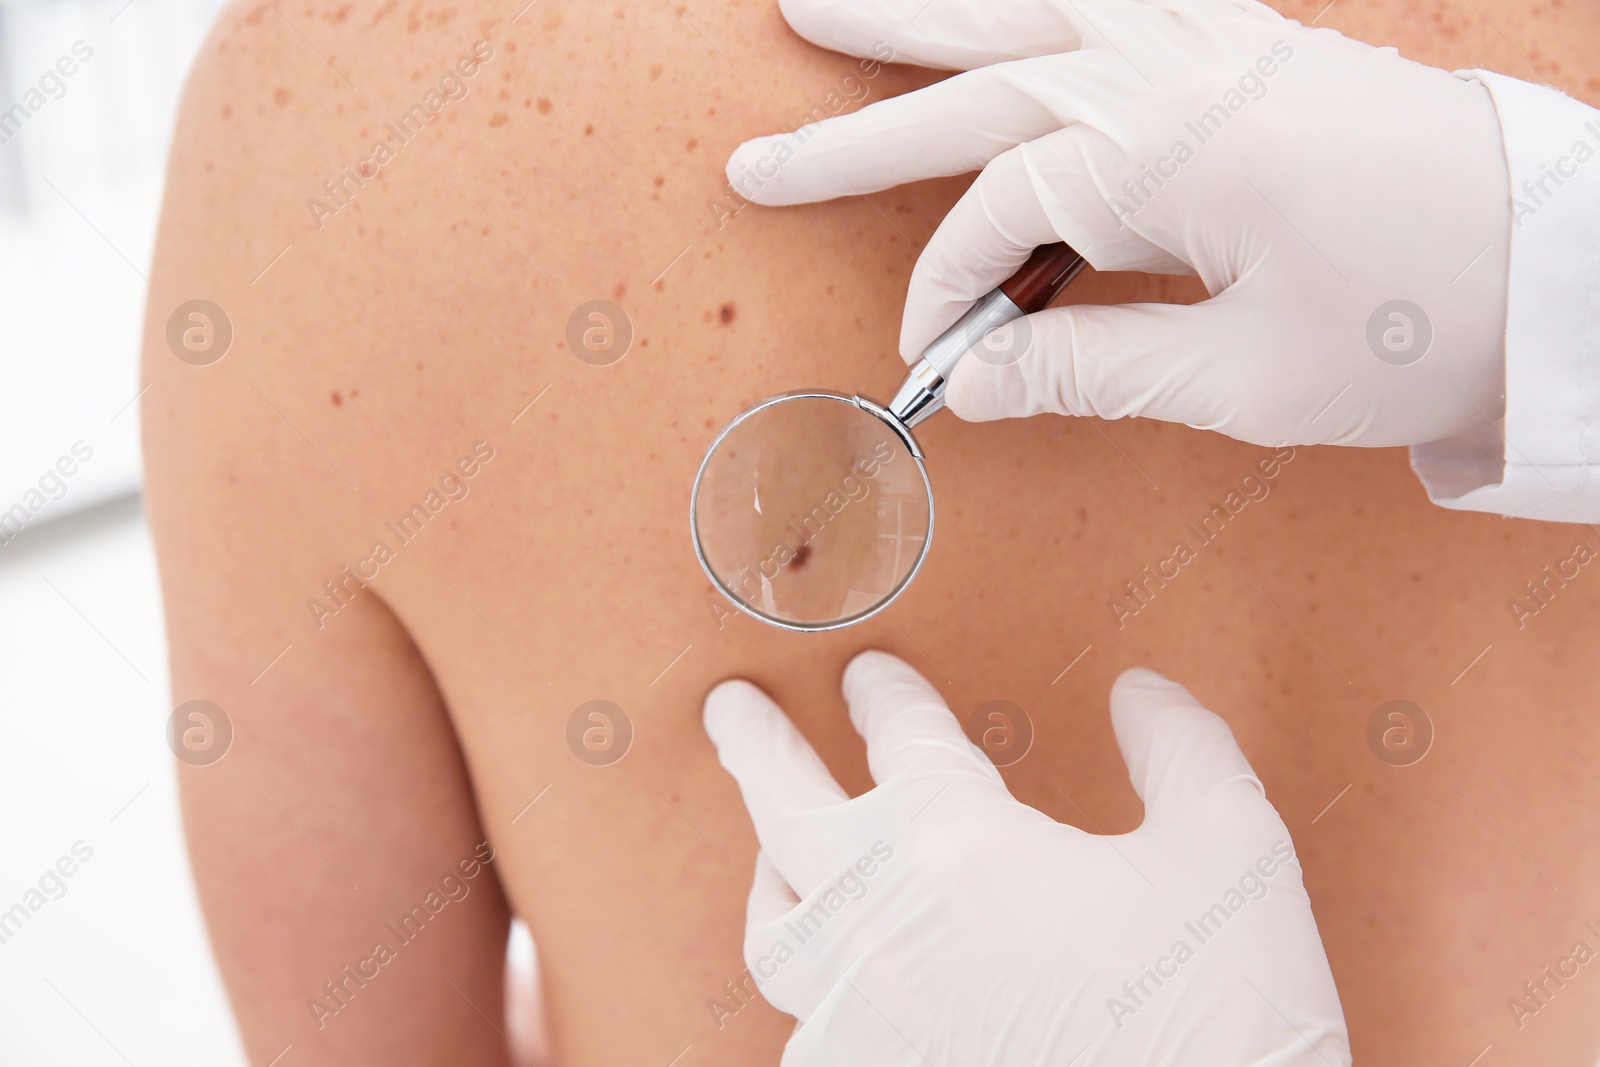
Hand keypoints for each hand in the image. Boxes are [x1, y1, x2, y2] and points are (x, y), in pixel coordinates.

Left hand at [702, 650, 1349, 1065]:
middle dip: (757, 745)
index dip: (886, 694)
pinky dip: (814, 990)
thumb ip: (1184, 753)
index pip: (902, 738)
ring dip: (772, 872)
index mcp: (960, 848)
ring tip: (774, 851)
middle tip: (733, 708)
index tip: (870, 673)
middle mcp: (883, 927)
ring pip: (779, 931)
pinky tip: (839, 987)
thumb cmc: (1221, 1022)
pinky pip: (806, 1030)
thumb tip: (1143, 693)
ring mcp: (861, 1021)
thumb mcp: (1233, 855)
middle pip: (787, 810)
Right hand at [727, 0, 1509, 447]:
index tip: (931, 364)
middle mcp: (1173, 67)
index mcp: (1167, 148)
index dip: (948, 295)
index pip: (1000, 215)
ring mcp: (1209, 37)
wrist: (1558, 265)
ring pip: (1026, 4)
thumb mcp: (1242, 377)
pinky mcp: (1243, 39)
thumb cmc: (1418, 324)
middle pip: (977, 84)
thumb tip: (971, 382)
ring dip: (919, 12)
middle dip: (857, 127)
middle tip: (757, 157)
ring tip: (820, 0)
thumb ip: (1087, 368)